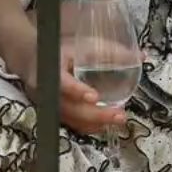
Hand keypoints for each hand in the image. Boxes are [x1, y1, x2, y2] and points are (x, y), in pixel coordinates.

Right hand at [8, 35, 127, 136]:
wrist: (31, 58)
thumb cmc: (61, 50)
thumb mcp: (84, 45)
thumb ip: (112, 52)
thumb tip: (141, 56)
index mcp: (52, 70)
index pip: (63, 83)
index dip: (77, 91)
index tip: (94, 96)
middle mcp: (48, 90)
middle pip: (70, 108)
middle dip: (96, 114)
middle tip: (119, 115)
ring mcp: (49, 105)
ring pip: (71, 119)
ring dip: (95, 123)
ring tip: (118, 120)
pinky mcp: (53, 113)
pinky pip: (71, 123)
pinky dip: (89, 125)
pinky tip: (106, 124)